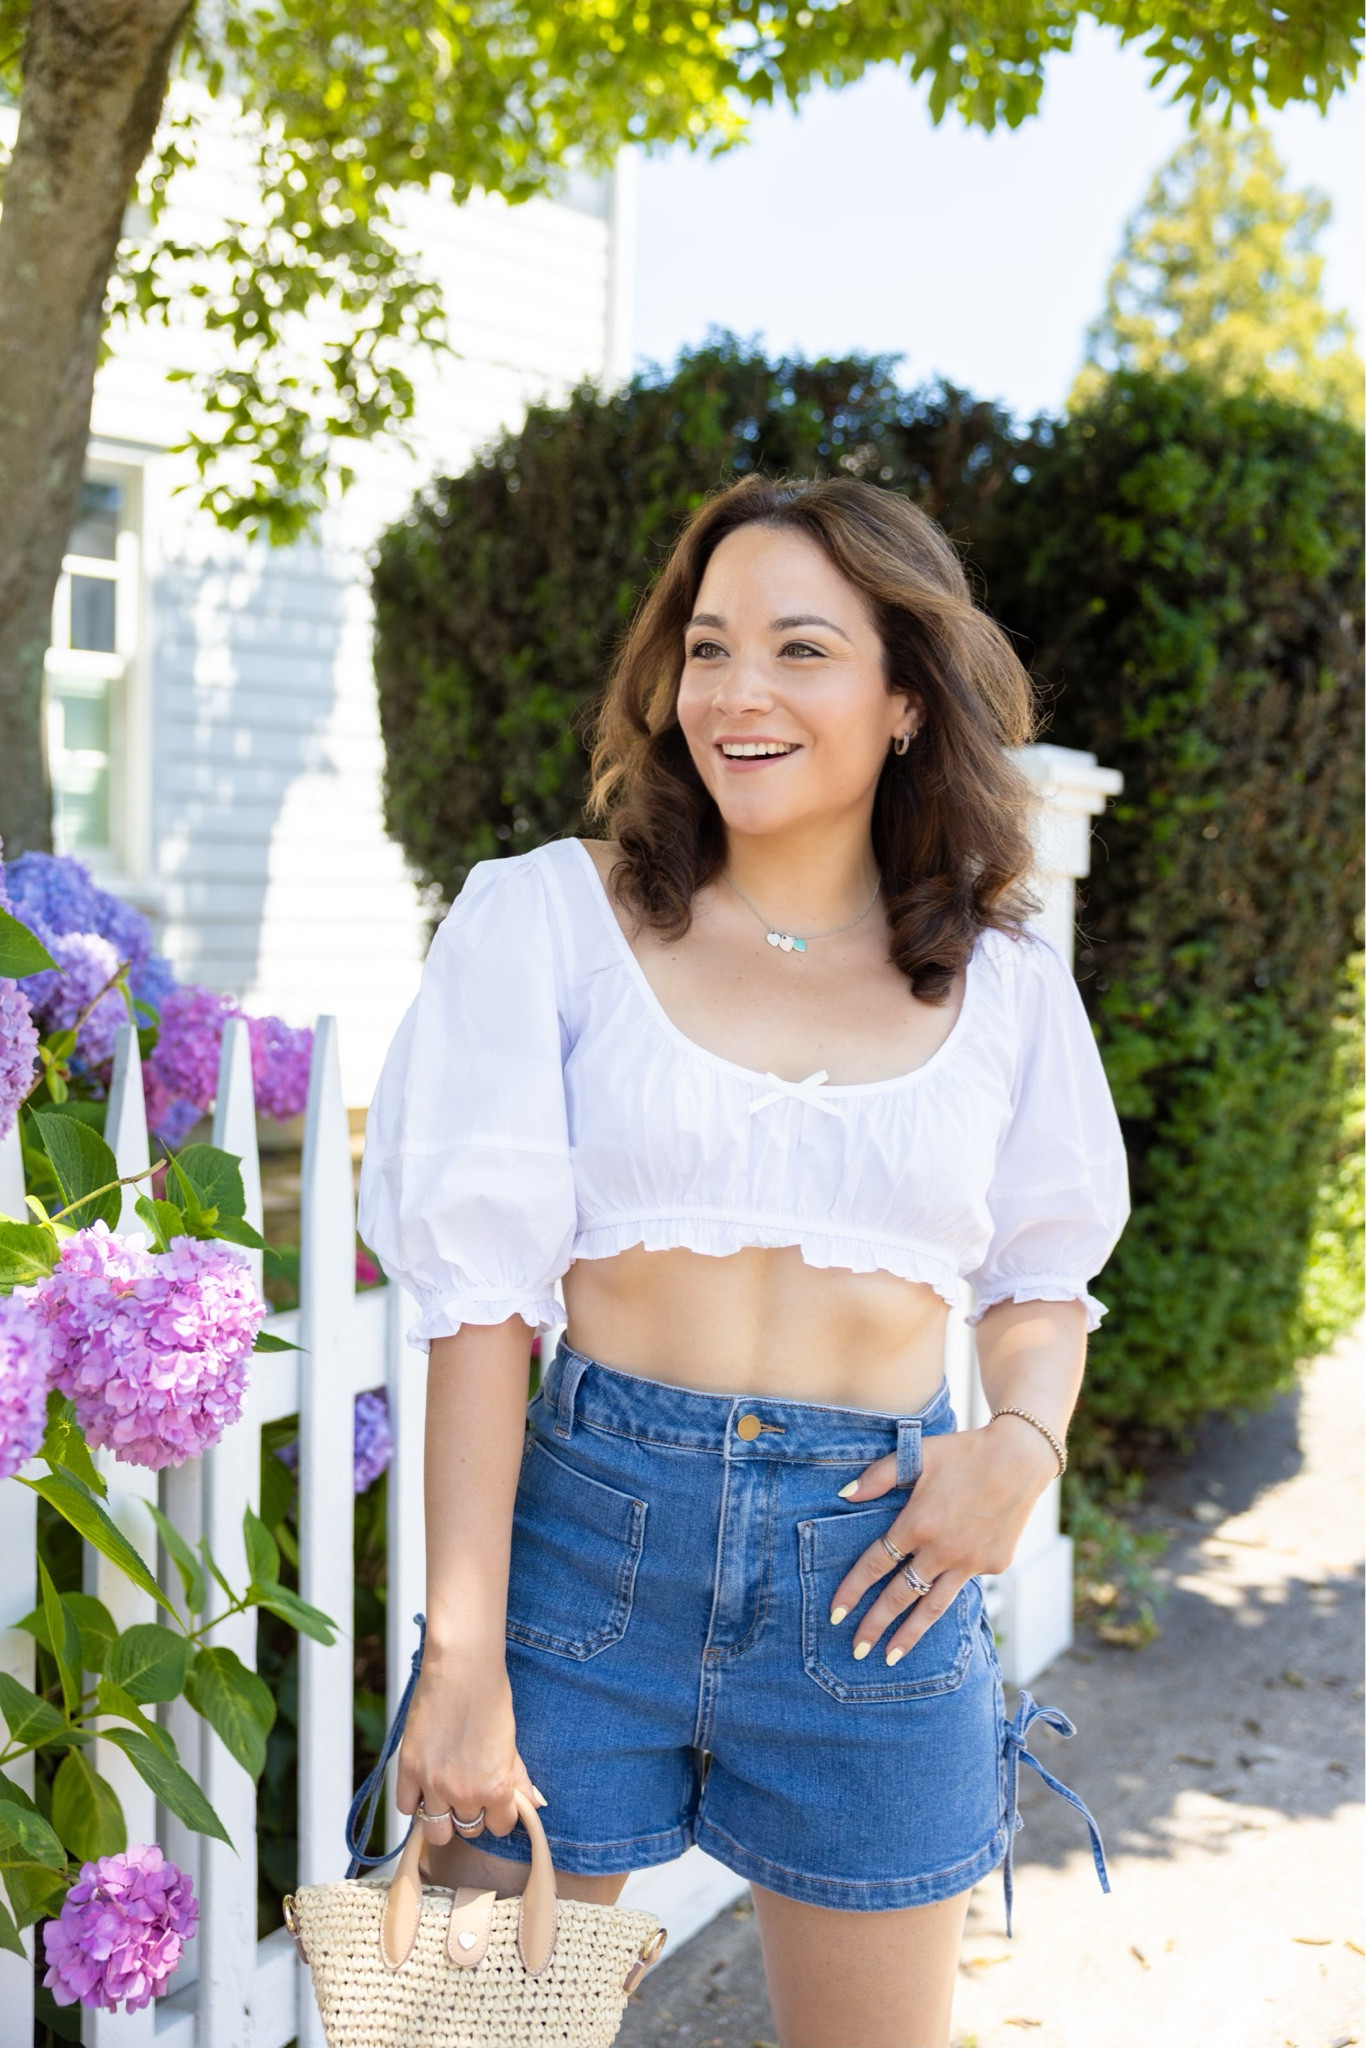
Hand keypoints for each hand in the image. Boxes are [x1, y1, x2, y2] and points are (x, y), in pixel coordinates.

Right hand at [395, 1642, 545, 1843]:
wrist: (462, 1668)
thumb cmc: (490, 1697)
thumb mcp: (510, 1742)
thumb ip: (519, 1778)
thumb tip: (536, 1804)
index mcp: (495, 1787)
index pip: (501, 1827)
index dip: (500, 1814)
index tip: (496, 1800)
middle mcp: (464, 1792)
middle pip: (469, 1831)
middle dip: (472, 1814)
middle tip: (470, 1790)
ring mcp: (433, 1783)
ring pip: (437, 1831)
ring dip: (443, 1816)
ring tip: (446, 1793)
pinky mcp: (408, 1769)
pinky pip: (406, 1807)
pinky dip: (415, 1800)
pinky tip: (424, 1783)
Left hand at [827, 1421, 1058, 1665]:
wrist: (1021, 1458)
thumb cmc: (963, 1452)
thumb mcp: (917, 1455)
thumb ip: (877, 1477)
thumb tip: (843, 1495)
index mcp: (918, 1523)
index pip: (875, 1566)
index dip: (852, 1591)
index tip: (835, 1614)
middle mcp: (943, 1550)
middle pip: (900, 1596)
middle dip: (875, 1626)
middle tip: (857, 1650)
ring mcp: (971, 1561)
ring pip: (933, 1607)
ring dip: (910, 1635)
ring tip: (891, 1658)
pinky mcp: (994, 1564)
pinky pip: (964, 1583)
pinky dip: (947, 1592)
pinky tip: (933, 1606)